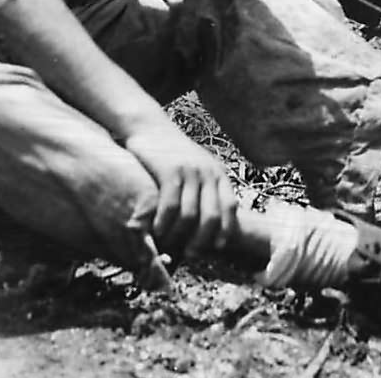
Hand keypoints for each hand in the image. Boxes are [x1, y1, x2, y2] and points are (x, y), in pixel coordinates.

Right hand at [122, 124, 236, 255]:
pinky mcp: (170, 171)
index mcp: (218, 173)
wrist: (150, 126)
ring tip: (169, 246)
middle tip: (189, 254)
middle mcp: (207, 172)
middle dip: (202, 240)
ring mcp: (189, 171)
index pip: (230, 208)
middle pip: (211, 217)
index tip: (216, 247)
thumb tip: (212, 224)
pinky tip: (156, 231)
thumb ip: (206, 189)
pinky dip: (164, 224)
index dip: (225, 230)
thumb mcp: (197, 166)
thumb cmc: (172, 153)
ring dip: (179, 236)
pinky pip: (170, 207)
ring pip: (189, 216)